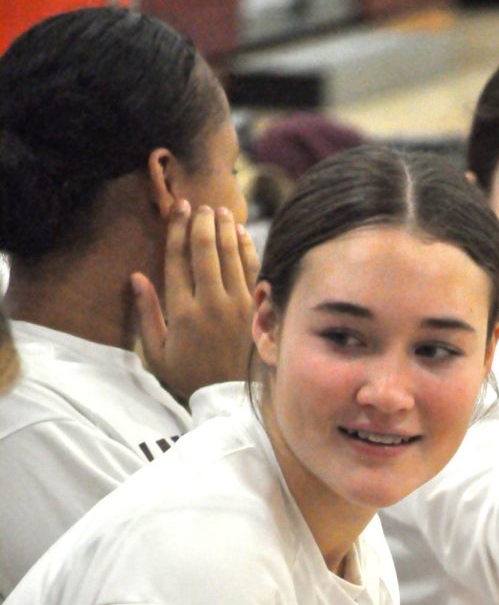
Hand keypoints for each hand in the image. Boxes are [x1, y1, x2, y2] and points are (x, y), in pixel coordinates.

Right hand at [131, 200, 260, 398]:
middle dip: (203, 221)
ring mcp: (238, 305)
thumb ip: (146, 315)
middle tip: (201, 205)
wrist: (228, 399)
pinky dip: (247, 248)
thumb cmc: (189, 376)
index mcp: (182, 312)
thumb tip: (136, 276)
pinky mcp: (257, 310)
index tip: (179, 207)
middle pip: (206, 250)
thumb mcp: (157, 353)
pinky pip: (253, 270)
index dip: (178, 229)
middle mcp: (211, 303)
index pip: (178, 259)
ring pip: (232, 255)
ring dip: (226, 229)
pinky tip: (242, 233)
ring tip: (221, 211)